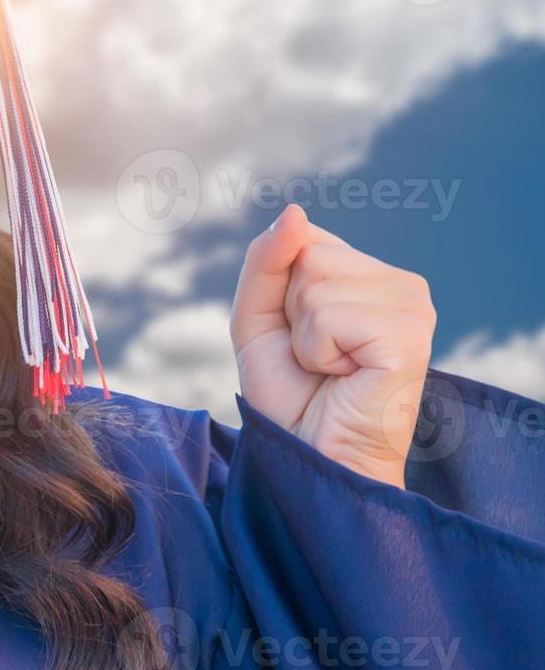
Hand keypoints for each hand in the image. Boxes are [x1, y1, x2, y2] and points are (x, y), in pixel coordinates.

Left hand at [229, 204, 436, 487]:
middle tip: (315, 359)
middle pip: (309, 255)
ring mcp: (412, 307)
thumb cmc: (290, 394)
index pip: (303, 238)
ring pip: (316, 282)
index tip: (299, 334)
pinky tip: (345, 377)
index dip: (278, 290)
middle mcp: (401, 284)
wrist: (309, 457)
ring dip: (304, 337)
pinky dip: (317, 352)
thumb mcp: (258, 316)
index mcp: (371, 274)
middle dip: (290, 313)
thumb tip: (295, 212)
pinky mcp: (409, 336)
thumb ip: (267, 259)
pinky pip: (329, 315)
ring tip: (330, 370)